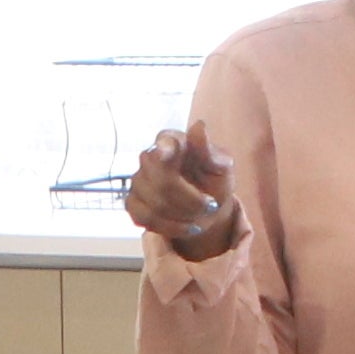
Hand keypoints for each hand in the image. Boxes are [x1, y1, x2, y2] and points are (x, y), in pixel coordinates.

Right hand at [121, 125, 243, 264]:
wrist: (207, 208)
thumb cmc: (214, 180)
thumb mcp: (222, 166)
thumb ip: (210, 151)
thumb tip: (199, 126)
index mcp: (173, 141)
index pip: (163, 142)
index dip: (162, 149)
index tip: (165, 155)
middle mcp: (150, 157)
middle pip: (162, 182)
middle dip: (190, 201)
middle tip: (211, 206)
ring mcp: (138, 181)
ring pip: (155, 205)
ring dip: (183, 216)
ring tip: (200, 217)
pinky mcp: (132, 203)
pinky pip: (145, 219)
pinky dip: (170, 227)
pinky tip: (186, 226)